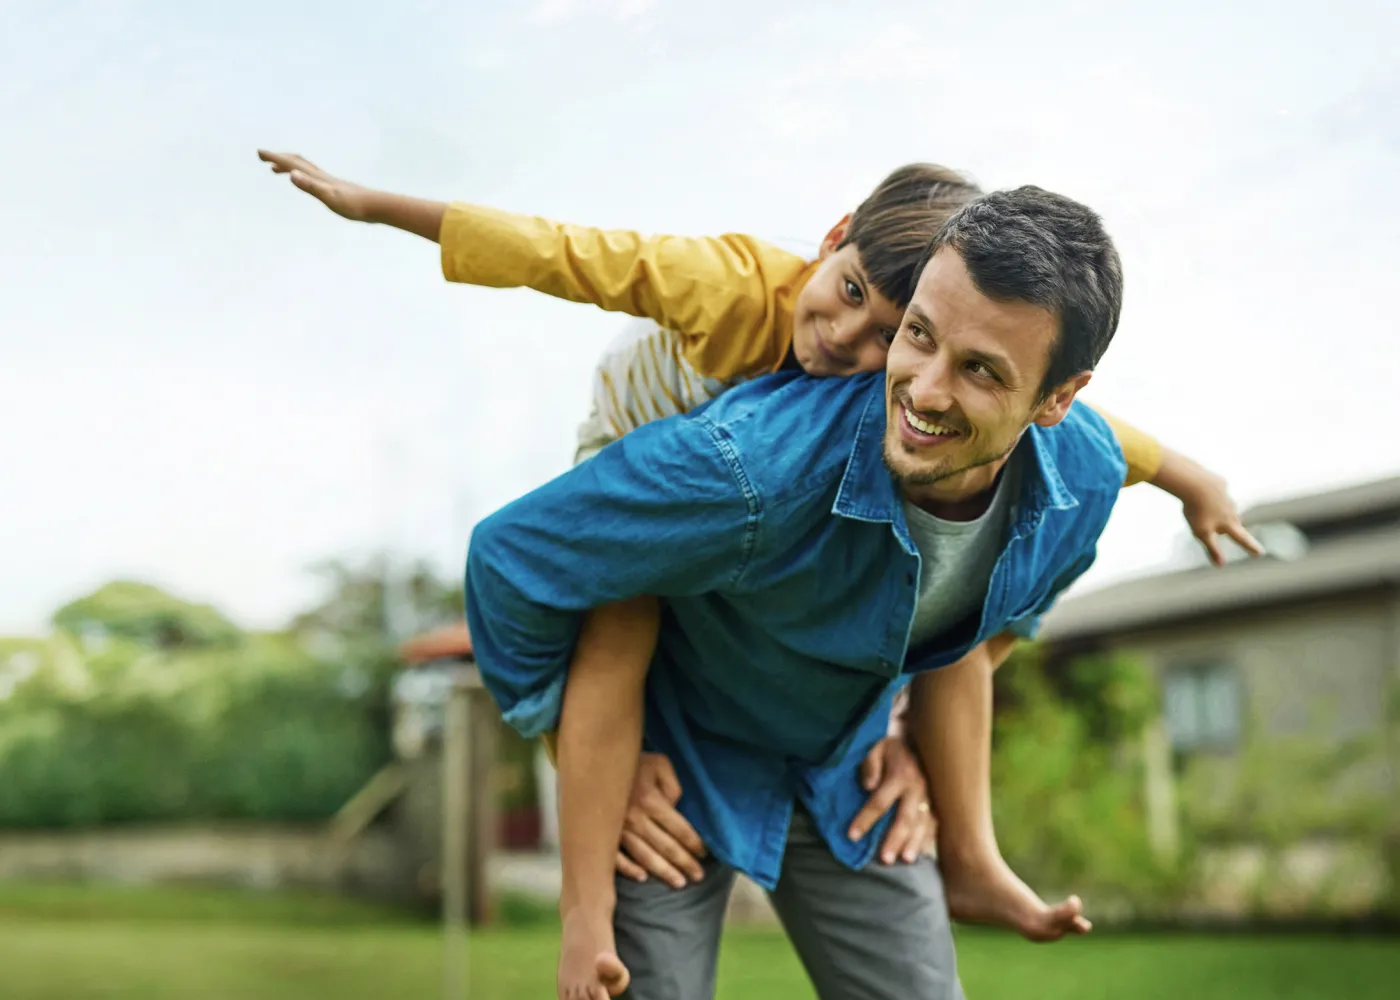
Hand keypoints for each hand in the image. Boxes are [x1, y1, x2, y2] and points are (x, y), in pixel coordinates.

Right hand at [257, 150, 374, 221]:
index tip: (259, 152)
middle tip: (262, 156)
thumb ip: (311, 186)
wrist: (377, 207)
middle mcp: (322, 177)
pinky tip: (306, 183)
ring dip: (289, 165)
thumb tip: (291, 174)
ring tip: (276, 169)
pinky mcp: (335, 189)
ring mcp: (329, 182)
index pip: (292, 164)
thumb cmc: (354, 205)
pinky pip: (314, 178)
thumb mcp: (329, 197)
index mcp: (318, 177)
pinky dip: (304, 176)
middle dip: (278, 158)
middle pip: (297, 162)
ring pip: (305, 169)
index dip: (275, 158)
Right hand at [613, 753, 707, 888]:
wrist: (597, 759)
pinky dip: (629, 869)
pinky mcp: (603, 834)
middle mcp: (635, 818)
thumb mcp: (660, 764)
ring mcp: (618, 829)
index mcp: (650, 800)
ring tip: (679, 883)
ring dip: (663, 871)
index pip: (679, 828)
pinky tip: (642, 878)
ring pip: (644, 856)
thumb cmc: (634, 761)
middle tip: (699, 876)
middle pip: (665, 846)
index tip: (704, 854)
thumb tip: (675, 808)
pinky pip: (616, 857)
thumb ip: (673, 786)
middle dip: (684, 863)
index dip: (694, 843)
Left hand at [847, 736, 934, 864]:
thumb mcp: (876, 748)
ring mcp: (930, 797)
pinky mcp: (938, 803)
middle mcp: (918, 789)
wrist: (923, 740)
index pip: (880, 801)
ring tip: (904, 860)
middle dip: (894, 839)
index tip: (852, 836)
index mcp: (900, 775)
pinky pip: (935, 824)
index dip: (865, 819)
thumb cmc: (893, 748)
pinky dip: (927, 840)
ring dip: (914, 843)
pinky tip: (919, 854)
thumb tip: (867, 786)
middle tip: (884, 859)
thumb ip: (870, 765)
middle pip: (905, 818)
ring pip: (923, 824)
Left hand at [1180, 469, 1263, 565]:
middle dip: (1234, 528)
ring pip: (1226, 507)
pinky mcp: (1219, 484)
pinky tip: (1204, 493)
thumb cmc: (1197, 511)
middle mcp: (1232, 510)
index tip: (1260, 553)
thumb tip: (1220, 564)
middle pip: (1235, 522)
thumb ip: (1212, 549)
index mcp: (1228, 524)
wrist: (1195, 483)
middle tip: (1236, 534)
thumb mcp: (1202, 534)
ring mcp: (1227, 496)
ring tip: (1214, 514)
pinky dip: (1214, 496)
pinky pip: (1217, 492)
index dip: (1251, 547)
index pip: (1242, 539)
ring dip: (1223, 512)